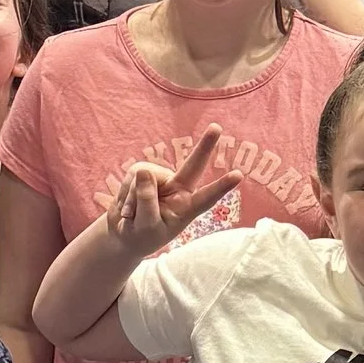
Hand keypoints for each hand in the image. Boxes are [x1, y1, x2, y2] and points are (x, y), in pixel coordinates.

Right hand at [105, 125, 239, 248]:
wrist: (125, 234)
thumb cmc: (141, 236)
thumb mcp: (146, 226)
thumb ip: (147, 201)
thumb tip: (144, 170)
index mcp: (187, 207)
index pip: (207, 197)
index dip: (221, 186)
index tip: (238, 175)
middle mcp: (178, 189)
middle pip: (193, 165)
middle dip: (205, 146)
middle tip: (217, 127)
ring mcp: (161, 178)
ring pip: (145, 175)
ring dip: (133, 197)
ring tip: (132, 214)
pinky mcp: (144, 172)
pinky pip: (132, 175)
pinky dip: (125, 192)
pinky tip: (126, 206)